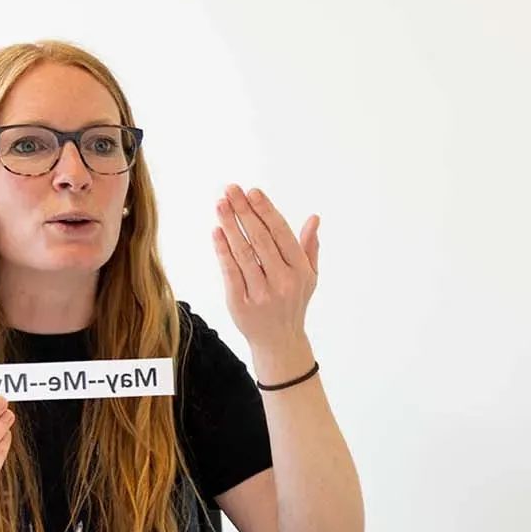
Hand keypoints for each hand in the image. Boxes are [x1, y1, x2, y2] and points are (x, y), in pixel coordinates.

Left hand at [213, 184, 320, 377]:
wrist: (279, 342)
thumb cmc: (293, 303)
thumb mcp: (308, 276)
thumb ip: (308, 246)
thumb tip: (314, 218)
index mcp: (300, 271)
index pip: (281, 234)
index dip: (266, 211)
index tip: (253, 192)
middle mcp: (283, 281)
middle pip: (260, 239)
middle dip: (244, 211)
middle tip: (230, 190)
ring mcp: (261, 293)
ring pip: (243, 253)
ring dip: (230, 225)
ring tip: (220, 204)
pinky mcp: (240, 303)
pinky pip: (230, 272)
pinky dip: (222, 250)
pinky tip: (216, 232)